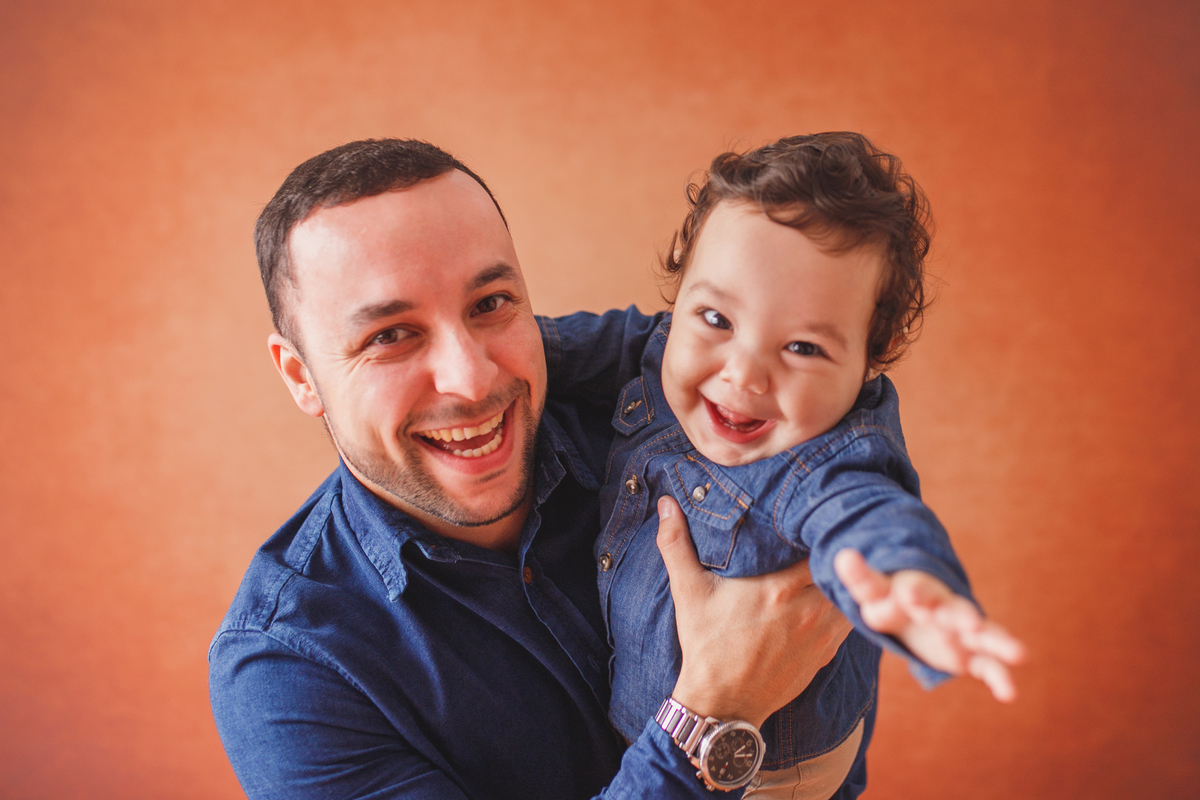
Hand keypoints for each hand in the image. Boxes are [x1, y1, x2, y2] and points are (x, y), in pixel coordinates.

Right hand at [657, 496, 851, 727]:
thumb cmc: (705, 644)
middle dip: (834, 552)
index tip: (810, 516)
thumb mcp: (688, 591)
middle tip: (826, 534)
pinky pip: (847, 621)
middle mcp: (807, 610)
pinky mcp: (826, 654)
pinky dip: (842, 606)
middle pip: (838, 569)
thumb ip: (676, 544)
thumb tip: (666, 503)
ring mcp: (820, 635)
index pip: (817, 546)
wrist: (722, 702)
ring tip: (832, 563)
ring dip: (841, 580)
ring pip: (847, 595)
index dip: (819, 528)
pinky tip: (829, 595)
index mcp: (778, 588)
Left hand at [833, 548, 1025, 701]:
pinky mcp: (968, 653)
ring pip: (981, 633)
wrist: (914, 604)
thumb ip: (860, 578)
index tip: (910, 595)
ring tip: (1018, 653)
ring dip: (996, 642)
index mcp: (916, 589)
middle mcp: (943, 607)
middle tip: (969, 621)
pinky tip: (1009, 694)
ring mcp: (959, 630)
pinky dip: (999, 677)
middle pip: (953, 609)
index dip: (914, 592)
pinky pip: (987, 665)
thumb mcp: (872, 591)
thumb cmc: (890, 599)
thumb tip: (842, 556)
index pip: (915, 588)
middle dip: (959, 615)